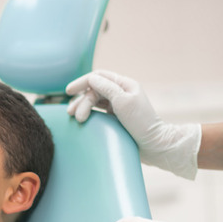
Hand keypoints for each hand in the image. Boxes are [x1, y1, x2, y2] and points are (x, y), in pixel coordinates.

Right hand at [65, 70, 201, 179]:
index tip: (68, 91)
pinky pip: (97, 111)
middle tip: (74, 116)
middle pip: (94, 90)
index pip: (98, 77)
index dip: (82, 82)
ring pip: (94, 101)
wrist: (154, 145)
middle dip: (82, 101)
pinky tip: (83, 121)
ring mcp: (118, 105)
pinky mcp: (115, 118)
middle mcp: (121, 92)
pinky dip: (89, 114)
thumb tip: (91, 79)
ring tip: (76, 119)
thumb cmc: (141, 123)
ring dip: (83, 108)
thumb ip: (107, 88)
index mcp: (125, 85)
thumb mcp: (123, 102)